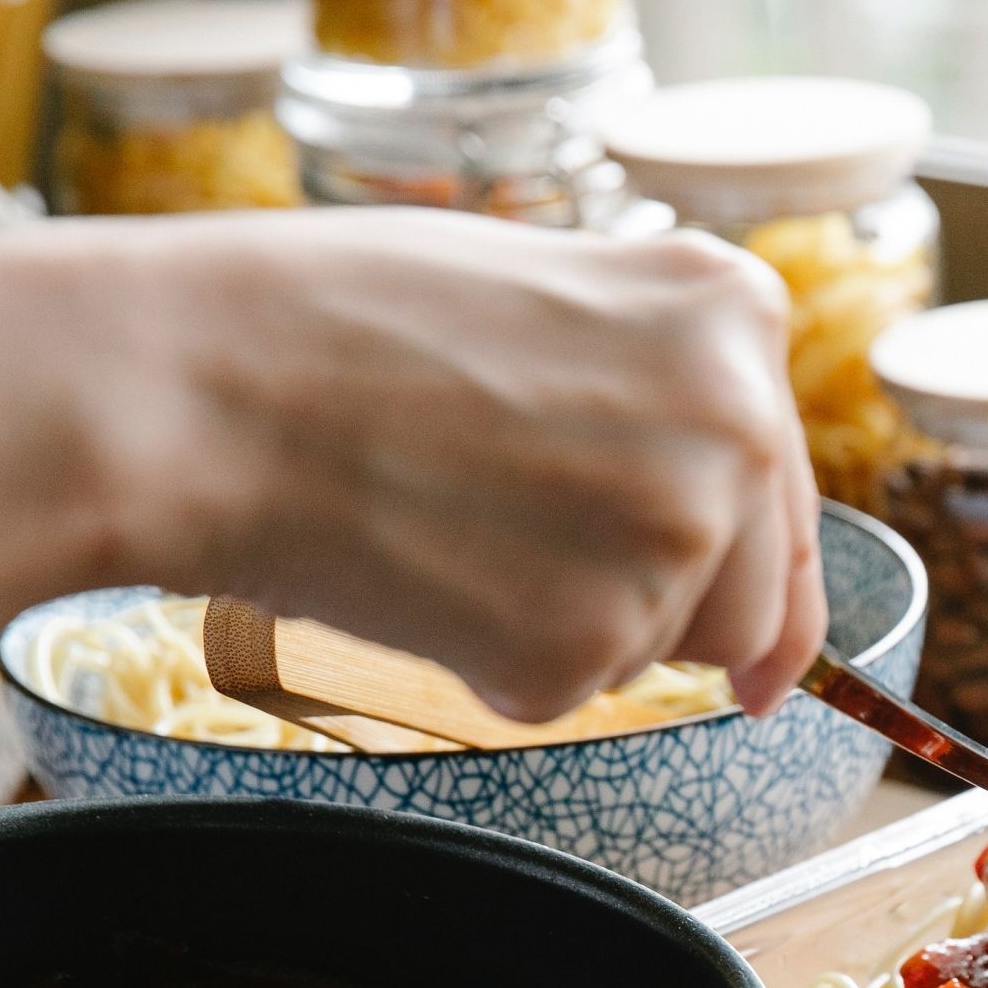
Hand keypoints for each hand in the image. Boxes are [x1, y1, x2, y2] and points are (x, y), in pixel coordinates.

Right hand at [98, 210, 825, 716]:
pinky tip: (424, 572)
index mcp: (734, 314)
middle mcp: (738, 421)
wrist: (200, 386)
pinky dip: (497, 663)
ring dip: (576, 626)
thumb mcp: (549, 297)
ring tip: (454, 523)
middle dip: (661, 606)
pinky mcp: (595, 638)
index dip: (761, 576)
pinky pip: (569, 690)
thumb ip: (660, 387)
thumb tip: (737, 520)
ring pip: (668, 650)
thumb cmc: (338, 324)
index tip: (765, 658)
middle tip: (512, 541)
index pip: (787, 494)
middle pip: (751, 596)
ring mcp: (676, 534)